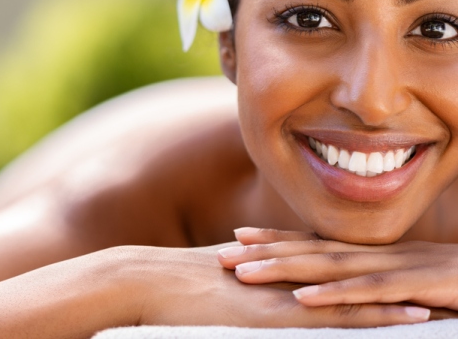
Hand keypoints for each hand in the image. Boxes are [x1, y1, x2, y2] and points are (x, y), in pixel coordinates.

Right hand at [135, 244, 433, 326]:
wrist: (151, 280)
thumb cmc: (184, 281)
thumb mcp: (231, 272)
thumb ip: (260, 268)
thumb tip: (272, 268)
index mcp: (284, 260)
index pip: (342, 260)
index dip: (382, 262)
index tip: (418, 267)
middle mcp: (293, 270)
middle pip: (360, 270)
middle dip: (404, 274)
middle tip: (449, 277)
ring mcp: (288, 290)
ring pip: (359, 291)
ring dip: (404, 292)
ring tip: (447, 296)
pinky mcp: (278, 314)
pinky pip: (337, 316)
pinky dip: (375, 315)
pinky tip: (409, 319)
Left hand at [217, 227, 457, 319]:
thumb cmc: (456, 284)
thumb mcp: (411, 282)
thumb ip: (376, 281)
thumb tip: (341, 286)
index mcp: (372, 254)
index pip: (314, 241)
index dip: (276, 237)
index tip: (239, 235)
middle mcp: (376, 255)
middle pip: (310, 250)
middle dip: (264, 252)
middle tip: (222, 253)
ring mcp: (395, 269)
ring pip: (329, 266)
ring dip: (283, 269)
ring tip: (243, 272)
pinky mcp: (416, 289)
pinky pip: (368, 292)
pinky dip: (333, 295)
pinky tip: (301, 298)